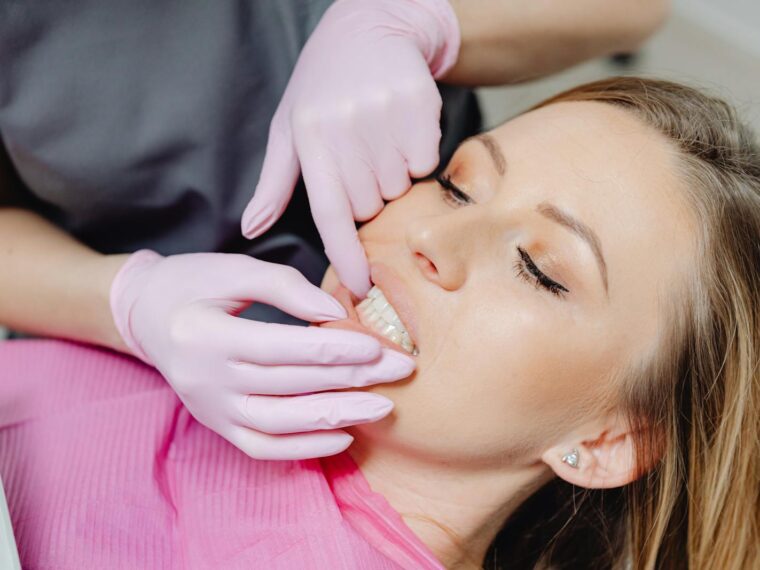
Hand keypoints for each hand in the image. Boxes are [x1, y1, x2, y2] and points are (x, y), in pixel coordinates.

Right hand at [109, 250, 415, 459]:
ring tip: (383, 406)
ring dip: (336, 417)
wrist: (146, 315)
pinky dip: (304, 448)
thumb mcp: (233, 269)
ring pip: (280, 423)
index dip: (331, 348)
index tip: (376, 346)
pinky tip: (344, 436)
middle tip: (399, 370)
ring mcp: (209, 409)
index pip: (279, 347)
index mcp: (204, 334)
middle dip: (350, 379)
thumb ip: (284, 286)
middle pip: (288, 385)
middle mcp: (204, 379)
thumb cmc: (193, 284)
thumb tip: (336, 313)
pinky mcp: (217, 425)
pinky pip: (262, 447)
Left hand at [241, 0, 459, 296]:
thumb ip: (273, 184)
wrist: (371, 28)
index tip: (360, 286)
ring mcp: (386, 116)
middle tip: (359, 157)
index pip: (330, 213)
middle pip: (369, 206)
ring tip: (378, 139)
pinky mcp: (420, 107)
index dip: (346, 256)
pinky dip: (416, 158)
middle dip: (366, 196)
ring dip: (391, 177)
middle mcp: (347, 128)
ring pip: (399, 188)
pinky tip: (400, 130)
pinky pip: (425, 164)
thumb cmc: (323, 87)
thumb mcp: (289, 128)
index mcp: (309, 137)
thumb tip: (250, 228)